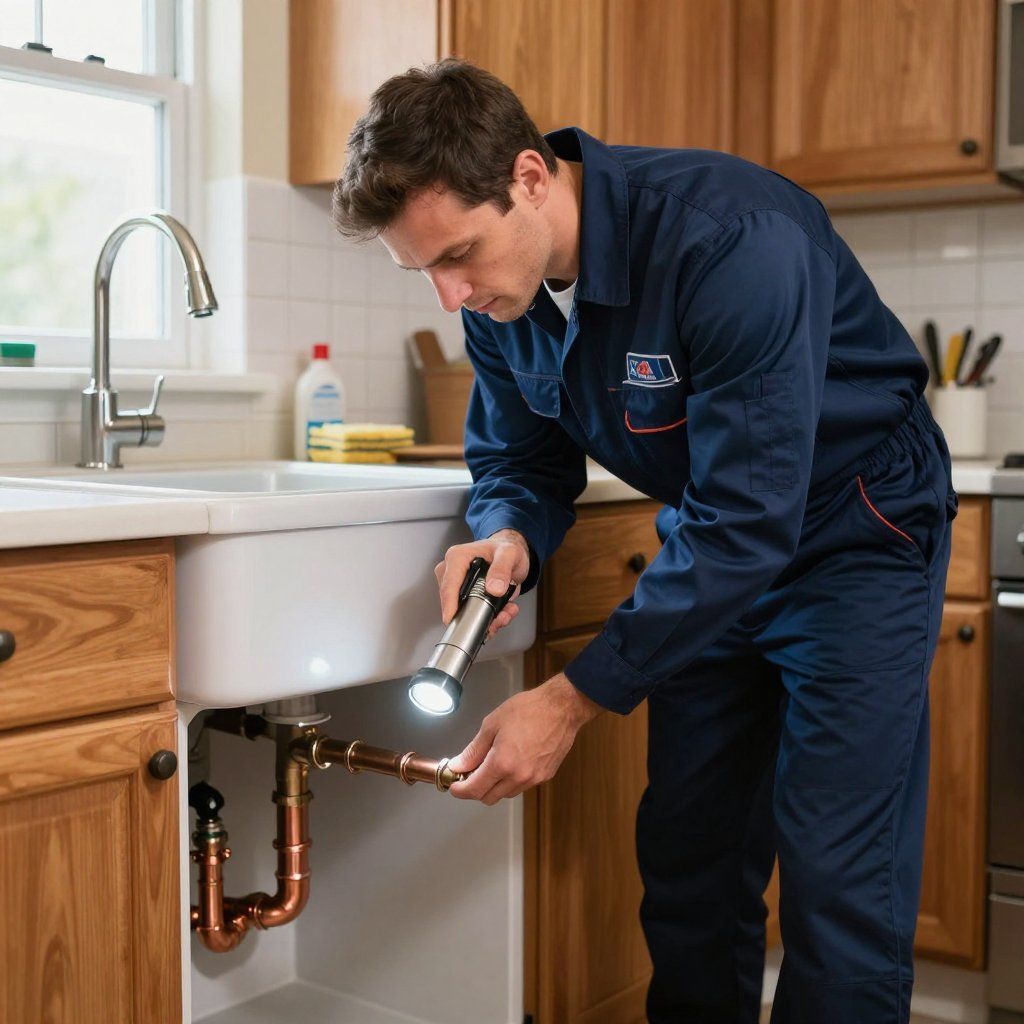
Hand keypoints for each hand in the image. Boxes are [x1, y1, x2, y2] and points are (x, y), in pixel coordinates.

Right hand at [434, 528, 530, 637]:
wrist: (509, 554)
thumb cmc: (505, 548)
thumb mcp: (510, 553)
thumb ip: (502, 568)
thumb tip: (494, 588)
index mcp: (457, 557)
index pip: (449, 585)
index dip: (449, 605)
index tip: (452, 620)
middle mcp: (452, 572)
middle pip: (455, 603)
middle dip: (478, 615)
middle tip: (502, 615)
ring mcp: (457, 586)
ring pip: (465, 612)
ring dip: (488, 617)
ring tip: (506, 611)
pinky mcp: (464, 596)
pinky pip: (472, 613)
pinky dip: (490, 617)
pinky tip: (503, 611)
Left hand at [447, 673, 603, 804]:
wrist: (561, 708)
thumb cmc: (528, 710)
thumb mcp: (492, 724)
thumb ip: (473, 750)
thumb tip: (459, 765)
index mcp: (502, 763)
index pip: (474, 790)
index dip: (460, 791)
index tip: (454, 786)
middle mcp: (518, 776)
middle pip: (488, 798)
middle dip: (475, 789)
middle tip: (469, 773)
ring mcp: (533, 779)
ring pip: (505, 794)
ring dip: (493, 786)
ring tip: (490, 765)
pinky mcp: (545, 776)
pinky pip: (521, 786)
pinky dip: (510, 781)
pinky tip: (510, 762)